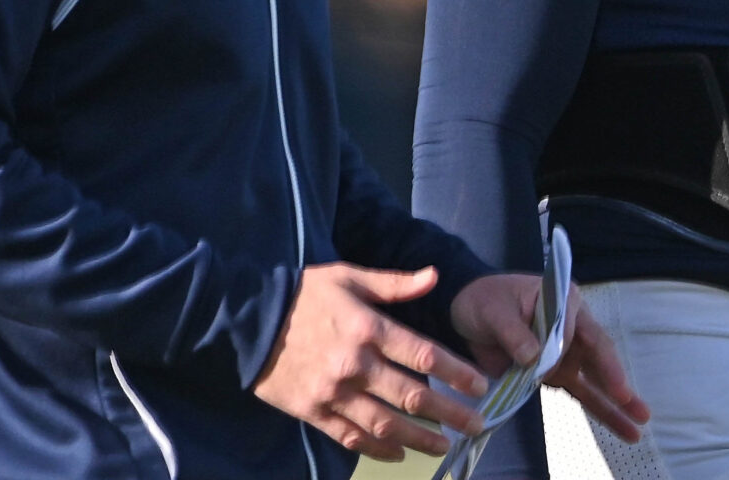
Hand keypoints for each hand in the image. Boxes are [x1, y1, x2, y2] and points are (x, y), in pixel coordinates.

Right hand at [251, 263, 490, 460]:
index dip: (456, 372)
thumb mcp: (349, 277)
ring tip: (444, 445)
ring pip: (385, 424)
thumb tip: (434, 276)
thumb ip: (394, 283)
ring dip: (420, 438)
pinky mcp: (313, 411)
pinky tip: (398, 453)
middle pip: (412, 395)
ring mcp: (333, 392)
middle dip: (450, 413)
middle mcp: (355, 364)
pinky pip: (351, 437)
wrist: (247, 319)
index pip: (424, 354)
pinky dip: (378, 449)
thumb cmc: (304, 294)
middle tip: (477, 424)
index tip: (480, 385)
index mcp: (368, 328)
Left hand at [449, 272, 650, 441]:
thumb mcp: (495, 311)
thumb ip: (514, 333)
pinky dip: (599, 409)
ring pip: (596, 378)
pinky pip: (581, 392)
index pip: (576, 328)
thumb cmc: (486, 301)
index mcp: (564, 301)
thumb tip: (533, 357)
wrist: (469, 312)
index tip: (547, 365)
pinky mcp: (559, 372)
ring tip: (640, 423)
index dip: (570, 350)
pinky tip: (621, 426)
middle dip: (614, 379)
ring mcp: (569, 352)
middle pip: (598, 353)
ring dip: (616, 402)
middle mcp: (574, 326)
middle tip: (629, 401)